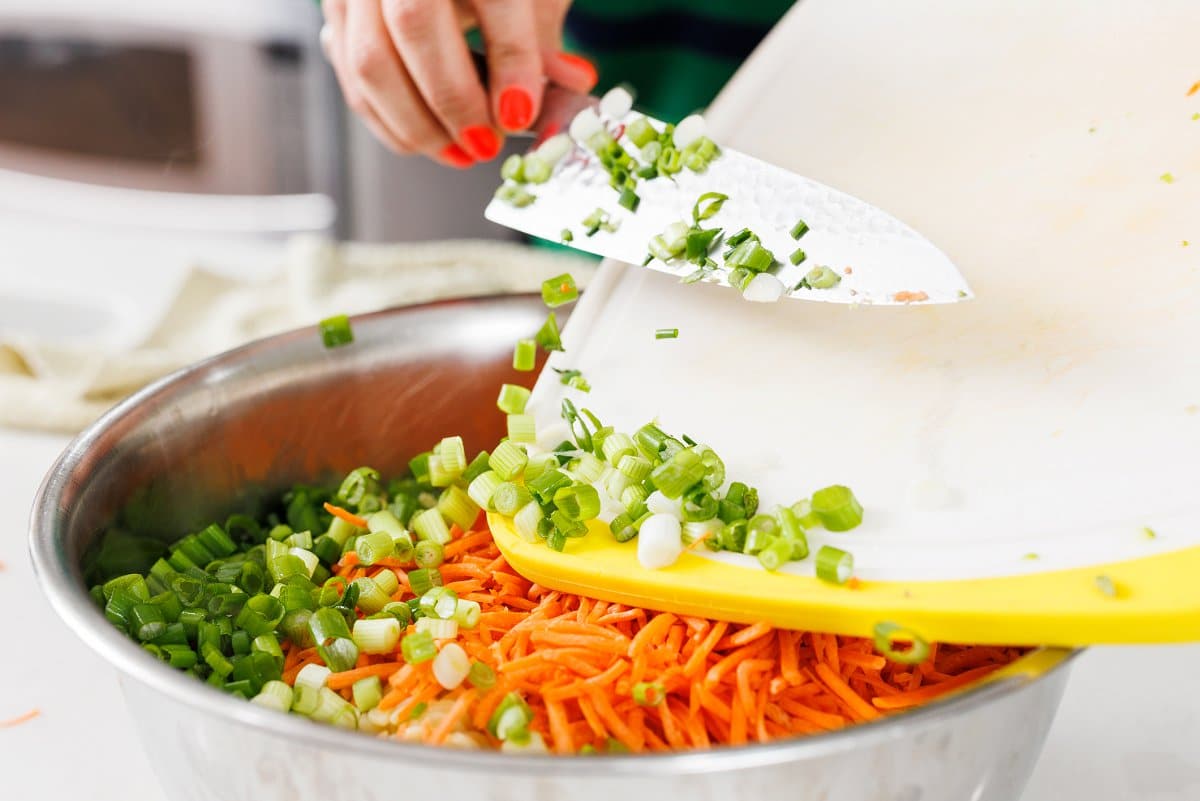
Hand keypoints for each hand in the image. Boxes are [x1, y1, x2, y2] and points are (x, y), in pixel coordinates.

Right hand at [321, 0, 597, 167]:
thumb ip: (543, 37)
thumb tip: (572, 83)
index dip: (512, 60)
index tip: (522, 114)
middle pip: (413, 26)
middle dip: (454, 100)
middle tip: (488, 144)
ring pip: (370, 61)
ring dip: (418, 124)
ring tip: (463, 152)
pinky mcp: (336, 14)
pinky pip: (352, 77)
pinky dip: (390, 122)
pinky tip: (430, 140)